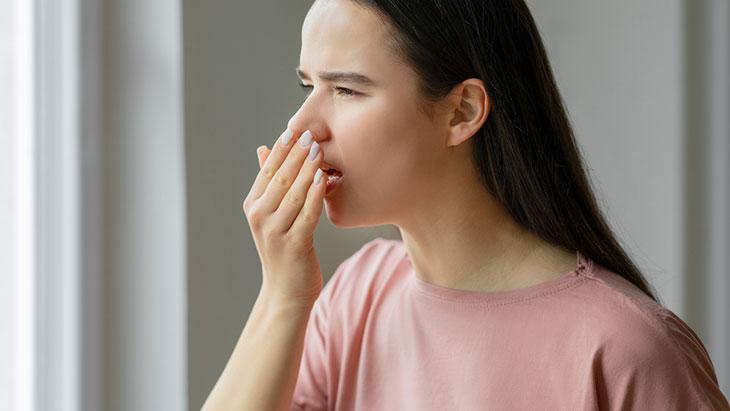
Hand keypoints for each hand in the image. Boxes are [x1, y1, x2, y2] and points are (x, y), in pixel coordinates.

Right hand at [242, 129, 326, 308]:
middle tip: (311, 134)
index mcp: (253, 206)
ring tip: (319, 150)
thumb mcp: (272, 214)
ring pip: (293, 194)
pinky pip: (307, 214)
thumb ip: (269, 182)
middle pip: (280, 179)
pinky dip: (315, 195)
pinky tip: (323, 179)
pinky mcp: (294, 245)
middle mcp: (260, 217)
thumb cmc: (284, 249)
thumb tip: (263, 149)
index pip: (267, 171)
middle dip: (295, 155)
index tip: (296, 130)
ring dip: (306, 170)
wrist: (286, 292)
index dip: (282, 149)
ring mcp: (275, 232)